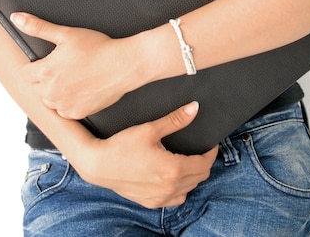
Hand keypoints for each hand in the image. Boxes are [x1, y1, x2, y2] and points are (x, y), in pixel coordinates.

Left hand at [11, 12, 141, 118]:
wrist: (123, 65)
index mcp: (45, 71)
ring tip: (74, 78)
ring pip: (49, 101)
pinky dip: (68, 103)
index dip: (35, 66)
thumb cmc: (98, 48)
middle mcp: (51, 92)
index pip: (25, 73)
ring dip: (55, 92)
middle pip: (36, 88)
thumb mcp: (65, 34)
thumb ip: (38, 27)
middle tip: (65, 68)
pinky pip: (64, 111)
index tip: (48, 62)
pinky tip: (80, 89)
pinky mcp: (77, 113)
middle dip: (44, 78)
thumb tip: (17, 19)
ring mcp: (64, 105)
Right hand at [70, 102, 218, 208]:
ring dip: (192, 177)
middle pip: (199, 177)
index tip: (210, 144)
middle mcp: (170, 187)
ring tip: (186, 163)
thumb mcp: (149, 129)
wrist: (98, 164)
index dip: (211, 153)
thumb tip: (194, 108)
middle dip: (203, 163)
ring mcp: (161, 197)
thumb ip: (175, 120)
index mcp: (174, 169)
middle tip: (199, 151)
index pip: (204, 164)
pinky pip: (175, 199)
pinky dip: (179, 189)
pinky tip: (172, 178)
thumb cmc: (122, 145)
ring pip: (188, 190)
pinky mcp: (151, 202)